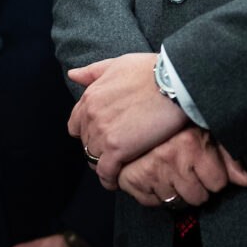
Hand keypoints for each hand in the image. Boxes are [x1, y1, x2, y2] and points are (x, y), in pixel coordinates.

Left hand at [67, 52, 187, 188]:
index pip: (76, 124)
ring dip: (103, 165)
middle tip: (114, 157)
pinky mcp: (118, 149)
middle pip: (86, 142)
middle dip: (97, 149)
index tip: (101, 139)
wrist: (174, 82)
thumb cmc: (152, 70)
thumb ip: (93, 72)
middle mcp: (91, 115)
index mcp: (90, 97)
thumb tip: (72, 74)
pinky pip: (106, 172)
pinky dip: (109, 179)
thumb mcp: (118, 64)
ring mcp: (102, 133)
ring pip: (93, 158)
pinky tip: (117, 182)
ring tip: (117, 170)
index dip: (87, 133)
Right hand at [118, 127, 246, 207]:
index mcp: (190, 143)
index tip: (204, 165)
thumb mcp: (206, 131)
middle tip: (186, 170)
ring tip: (170, 172)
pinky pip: (151, 202)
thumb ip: (229, 157)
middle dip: (195, 187)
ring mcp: (148, 169)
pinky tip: (154, 178)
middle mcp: (168, 157)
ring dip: (174, 191)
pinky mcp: (130, 179)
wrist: (138, 109)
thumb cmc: (174, 120)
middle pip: (197, 197)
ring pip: (175, 202)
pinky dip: (153, 194)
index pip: (218, 184)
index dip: (214, 176)